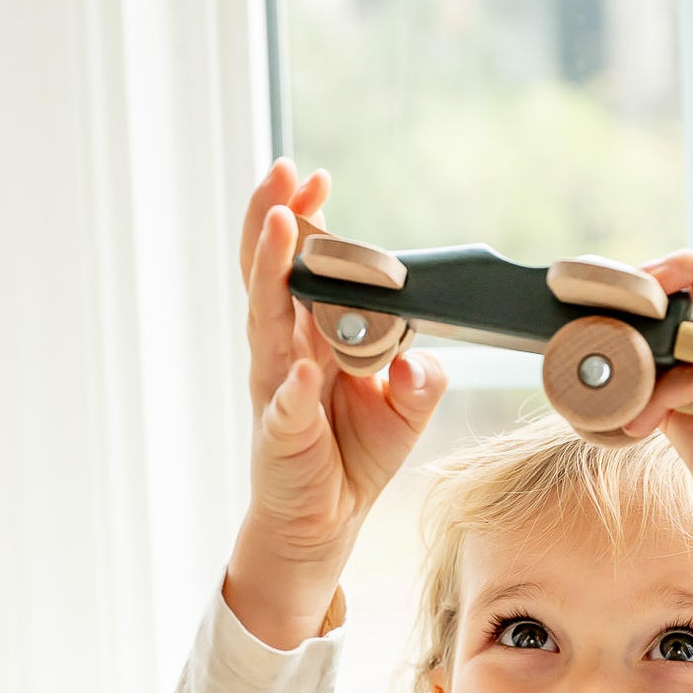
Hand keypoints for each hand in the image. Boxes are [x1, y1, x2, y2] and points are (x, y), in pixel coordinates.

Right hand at [237, 159, 448, 564]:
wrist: (324, 519)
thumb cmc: (354, 454)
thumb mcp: (406, 410)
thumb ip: (423, 378)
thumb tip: (424, 356)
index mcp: (312, 335)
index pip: (302, 266)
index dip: (305, 221)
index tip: (314, 178)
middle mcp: (286, 351)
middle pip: (270, 274)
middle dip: (272, 220)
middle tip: (281, 173)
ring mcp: (277, 388)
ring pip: (267, 321)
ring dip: (272, 272)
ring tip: (278, 227)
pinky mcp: (281, 434)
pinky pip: (287, 406)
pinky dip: (295, 388)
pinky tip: (304, 370)